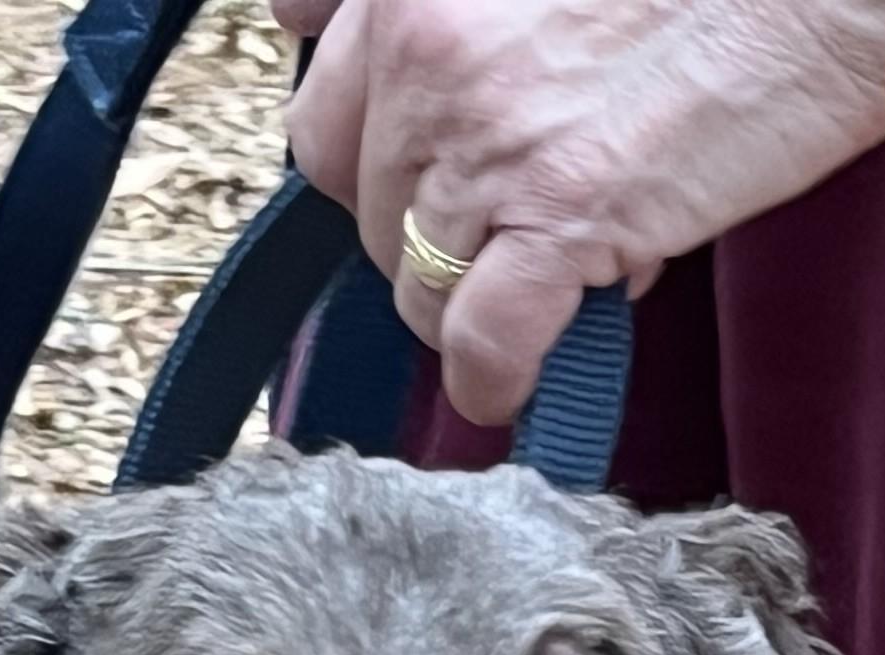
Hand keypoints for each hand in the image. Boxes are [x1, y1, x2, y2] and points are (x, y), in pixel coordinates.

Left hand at [274, 0, 884, 427]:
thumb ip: (481, 21)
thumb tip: (451, 114)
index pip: (326, 101)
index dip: (375, 157)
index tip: (422, 177)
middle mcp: (427, 41)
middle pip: (360, 198)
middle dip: (420, 227)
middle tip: (498, 230)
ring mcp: (486, 131)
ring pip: (413, 278)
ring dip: (463, 304)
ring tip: (537, 291)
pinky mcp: (558, 210)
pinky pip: (479, 340)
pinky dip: (493, 380)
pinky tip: (514, 387)